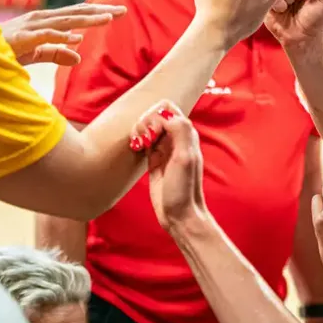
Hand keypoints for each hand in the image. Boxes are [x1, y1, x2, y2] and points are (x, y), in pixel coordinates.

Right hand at [0, 4, 126, 65]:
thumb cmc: (3, 51)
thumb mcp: (35, 54)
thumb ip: (56, 53)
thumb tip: (78, 53)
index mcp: (46, 22)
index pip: (77, 14)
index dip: (97, 12)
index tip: (119, 12)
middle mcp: (41, 19)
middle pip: (76, 13)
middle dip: (99, 10)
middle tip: (123, 10)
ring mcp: (31, 27)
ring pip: (64, 21)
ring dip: (87, 20)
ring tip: (108, 19)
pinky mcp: (21, 38)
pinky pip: (44, 36)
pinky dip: (61, 37)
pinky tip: (77, 39)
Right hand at [130, 102, 205, 231]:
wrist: (180, 214)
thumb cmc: (184, 188)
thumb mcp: (185, 158)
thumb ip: (180, 131)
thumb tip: (164, 115)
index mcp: (186, 134)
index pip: (167, 108)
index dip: (156, 115)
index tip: (153, 132)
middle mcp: (175, 138)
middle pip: (154, 114)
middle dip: (144, 122)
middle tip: (144, 140)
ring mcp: (164, 149)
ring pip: (147, 126)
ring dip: (139, 130)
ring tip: (138, 144)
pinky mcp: (154, 160)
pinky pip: (143, 141)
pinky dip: (137, 140)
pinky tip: (136, 149)